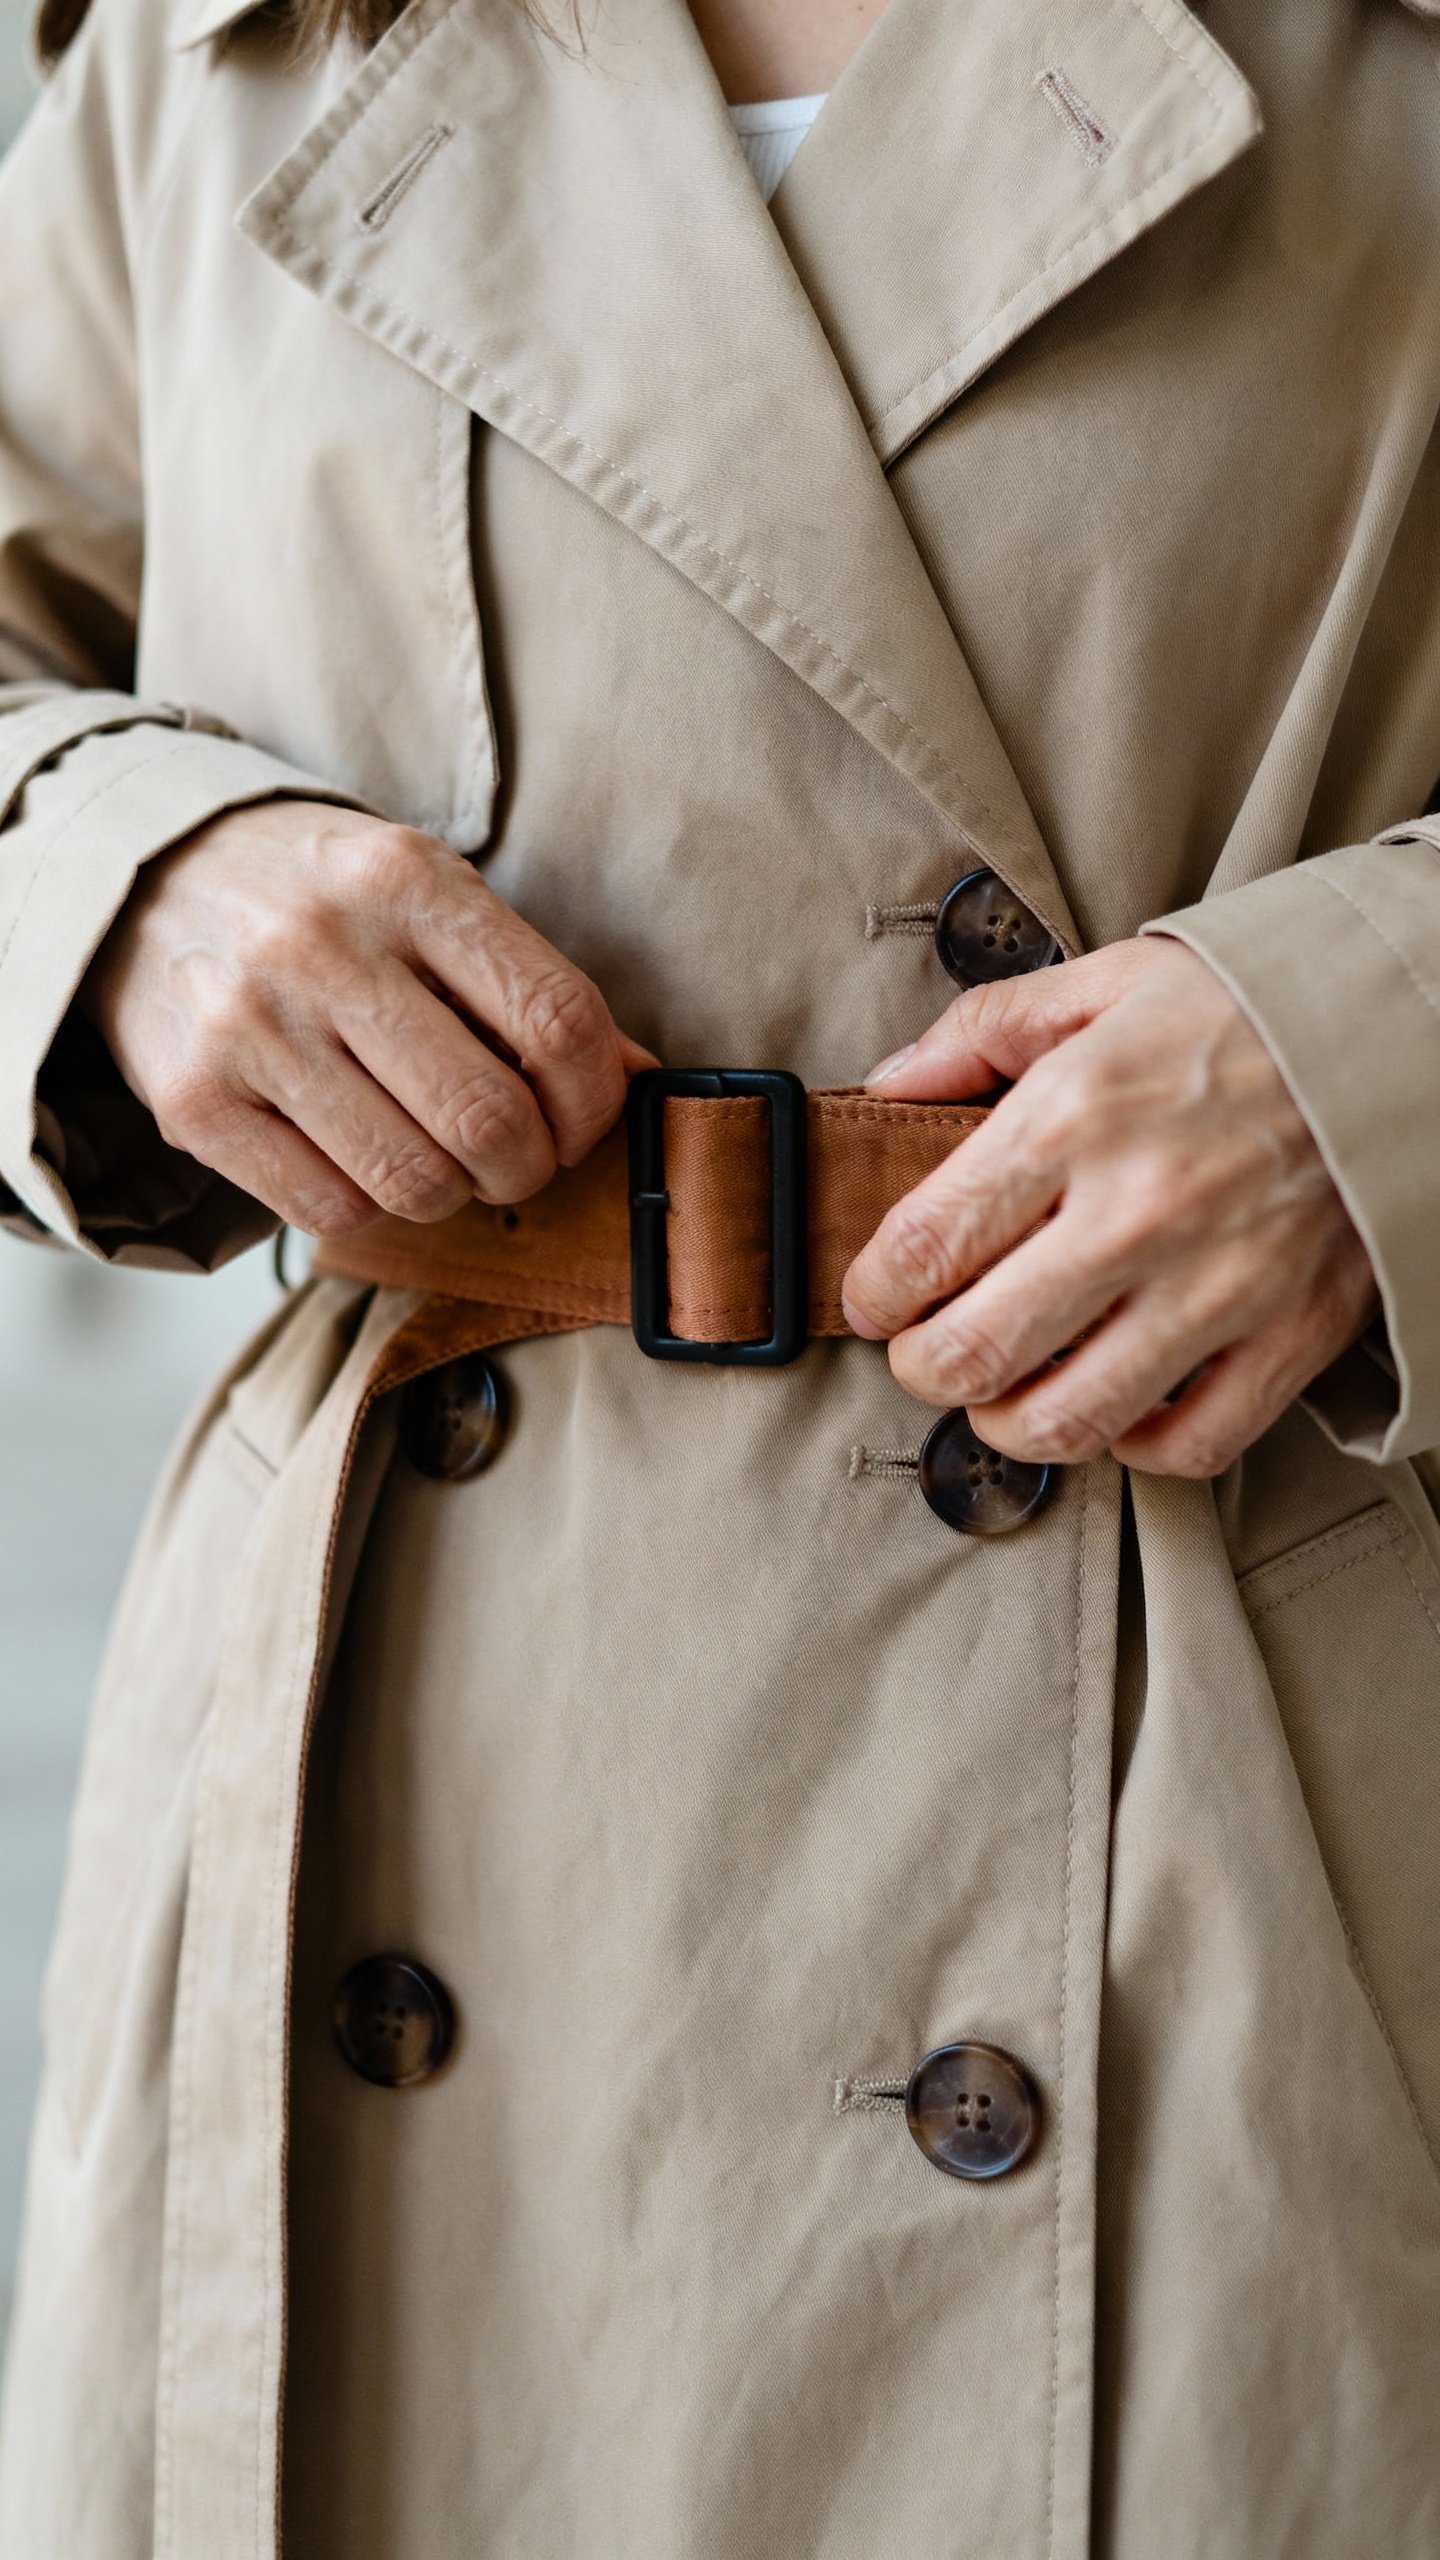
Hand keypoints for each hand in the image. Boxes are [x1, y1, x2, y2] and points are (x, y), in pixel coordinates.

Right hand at [83, 800, 653, 1234]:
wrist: (147, 878)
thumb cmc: (324, 899)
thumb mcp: (430, 896)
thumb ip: (528, 984)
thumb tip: (643, 1080)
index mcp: (406, 881)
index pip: (556, 1020)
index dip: (596, 1100)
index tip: (583, 1119)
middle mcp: (323, 948)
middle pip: (489, 1120)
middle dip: (529, 1167)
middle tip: (516, 1158)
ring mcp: (250, 1028)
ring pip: (414, 1182)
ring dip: (451, 1193)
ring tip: (436, 1154)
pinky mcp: (195, 1102)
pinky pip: (330, 1209)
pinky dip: (367, 1204)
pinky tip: (356, 1153)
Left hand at [841, 936, 1378, 1477]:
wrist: (1407, 1029)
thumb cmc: (1253, 1006)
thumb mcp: (1106, 983)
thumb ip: (985, 1031)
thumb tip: (890, 1084)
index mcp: (1074, 1115)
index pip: (922, 1246)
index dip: (872, 1292)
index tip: (873, 1298)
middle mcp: (1136, 1212)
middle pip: (972, 1354)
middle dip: (921, 1367)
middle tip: (924, 1351)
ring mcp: (1216, 1286)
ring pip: (1064, 1421)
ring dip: (1005, 1422)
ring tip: (1001, 1392)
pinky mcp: (1289, 1336)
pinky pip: (1186, 1445)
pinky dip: (1131, 1444)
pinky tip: (1111, 1403)